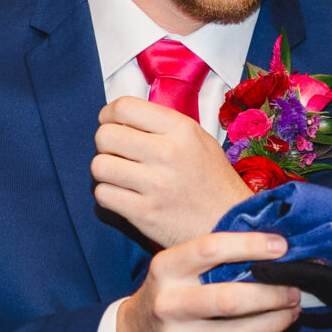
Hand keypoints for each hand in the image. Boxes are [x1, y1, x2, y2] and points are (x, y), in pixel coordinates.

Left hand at [92, 96, 252, 248]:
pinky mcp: (145, 214)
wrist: (232, 224)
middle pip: (105, 136)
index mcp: (182, 129)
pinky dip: (109, 195)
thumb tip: (120, 117)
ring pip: (99, 166)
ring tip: (121, 176)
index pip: (124, 107)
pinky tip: (124, 196)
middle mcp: (168, 153)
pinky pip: (103, 195)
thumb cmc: (212, 182)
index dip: (109, 115)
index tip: (113, 125)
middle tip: (118, 154)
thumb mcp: (199, 140)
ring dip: (105, 171)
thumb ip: (163, 126)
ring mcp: (156, 185)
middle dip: (106, 145)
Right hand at [117, 230, 301, 331]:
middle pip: (230, 299)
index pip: (210, 249)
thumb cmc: (170, 293)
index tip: (281, 247)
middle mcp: (167, 304)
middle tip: (296, 287)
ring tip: (293, 308)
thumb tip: (273, 248)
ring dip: (275, 321)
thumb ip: (215, 258)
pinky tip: (275, 328)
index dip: (250, 246)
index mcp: (164, 269)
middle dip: (272, 293)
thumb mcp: (177, 267)